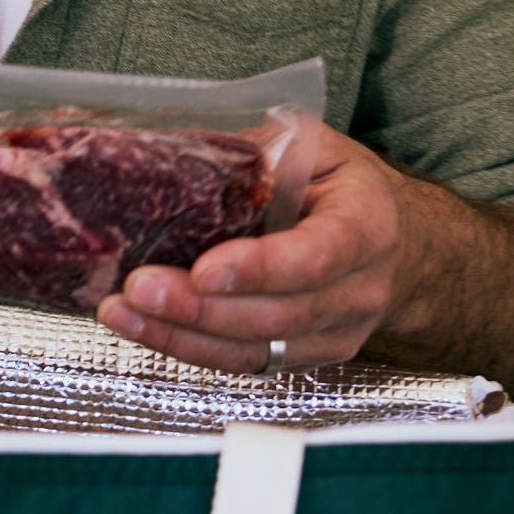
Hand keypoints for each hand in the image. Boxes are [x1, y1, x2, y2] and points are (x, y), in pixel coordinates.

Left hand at [94, 127, 403, 372]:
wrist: (390, 244)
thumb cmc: (339, 188)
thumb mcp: (313, 150)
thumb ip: (258, 156)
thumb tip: (172, 158)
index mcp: (365, 228)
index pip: (316, 257)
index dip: (259, 269)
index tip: (203, 271)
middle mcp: (358, 291)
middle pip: (276, 316)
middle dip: (200, 309)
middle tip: (139, 289)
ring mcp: (333, 334)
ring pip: (253, 350)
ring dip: (180, 336)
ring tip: (122, 313)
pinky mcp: (301, 359)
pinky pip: (241, 363)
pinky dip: (187, 348)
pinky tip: (143, 328)